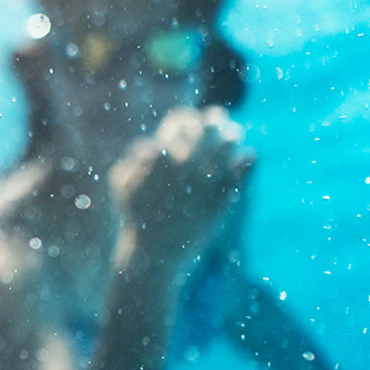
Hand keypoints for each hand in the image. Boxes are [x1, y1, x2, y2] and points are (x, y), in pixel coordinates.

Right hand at [110, 106, 252, 272]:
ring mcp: (208, 175)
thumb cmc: (136, 217)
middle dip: (214, 120)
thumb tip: (150, 142)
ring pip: (230, 140)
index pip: (180, 120)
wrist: (155, 252)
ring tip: (234, 136)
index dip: (187, 117)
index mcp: (161, 152)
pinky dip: (247, 157)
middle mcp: (186, 160)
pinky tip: (246, 157)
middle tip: (219, 120)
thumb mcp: (122, 184)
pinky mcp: (226, 192)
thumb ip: (133, 158)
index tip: (192, 118)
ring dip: (232, 134)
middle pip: (208, 125)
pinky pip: (246, 163)